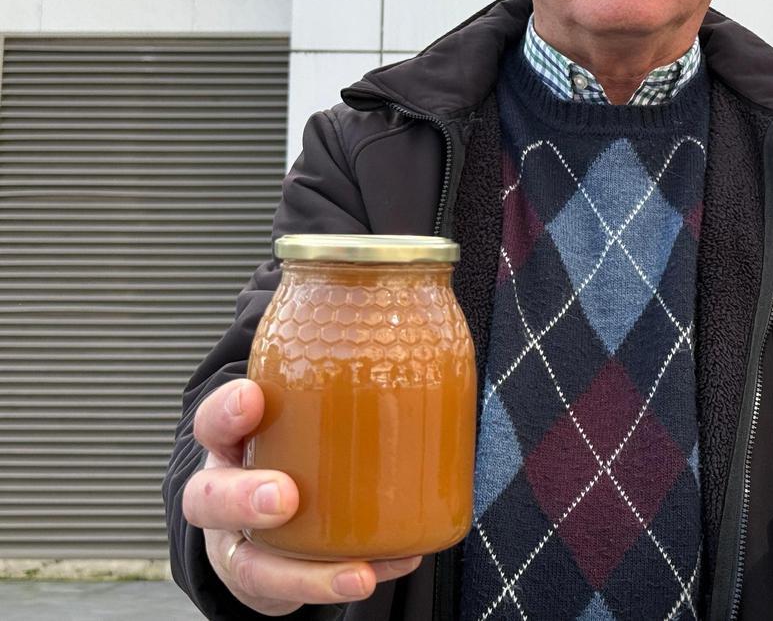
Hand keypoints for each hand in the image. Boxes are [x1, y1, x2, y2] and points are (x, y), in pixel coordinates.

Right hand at [181, 379, 421, 615]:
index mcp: (232, 444)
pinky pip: (300, 592)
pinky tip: (390, 567)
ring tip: (359, 575)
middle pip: (209, 500)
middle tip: (285, 497)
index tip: (253, 397)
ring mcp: (242, 545)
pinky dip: (344, 584)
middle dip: (243, 500)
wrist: (273, 515)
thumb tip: (413, 331)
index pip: (213, 422)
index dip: (225, 410)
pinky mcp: (269, 582)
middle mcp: (224, 495)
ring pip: (253, 566)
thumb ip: (339, 382)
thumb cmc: (297, 449)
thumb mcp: (302, 412)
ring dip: (305, 575)